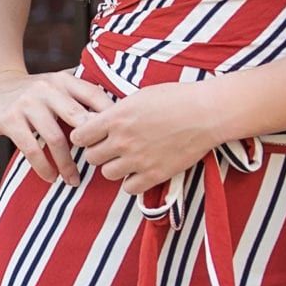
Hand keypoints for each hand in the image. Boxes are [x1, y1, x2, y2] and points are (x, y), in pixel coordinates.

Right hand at [0, 66, 115, 187]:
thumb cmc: (33, 93)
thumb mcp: (56, 85)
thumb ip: (80, 94)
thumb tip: (118, 112)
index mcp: (64, 81)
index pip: (94, 96)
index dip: (111, 116)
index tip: (123, 138)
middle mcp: (48, 89)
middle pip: (78, 117)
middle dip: (93, 143)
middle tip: (104, 164)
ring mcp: (28, 104)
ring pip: (55, 138)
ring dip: (67, 164)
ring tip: (74, 180)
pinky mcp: (11, 119)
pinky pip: (31, 148)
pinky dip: (44, 167)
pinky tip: (51, 178)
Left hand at [70, 78, 223, 197]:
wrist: (206, 113)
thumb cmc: (176, 98)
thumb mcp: (139, 96)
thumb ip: (117, 112)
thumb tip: (101, 121)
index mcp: (116, 117)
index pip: (80, 136)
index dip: (84, 137)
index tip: (92, 136)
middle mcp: (122, 140)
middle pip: (92, 157)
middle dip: (99, 152)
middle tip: (111, 148)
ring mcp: (138, 160)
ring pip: (107, 174)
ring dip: (115, 167)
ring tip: (127, 159)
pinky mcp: (154, 174)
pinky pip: (129, 188)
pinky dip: (132, 181)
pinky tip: (140, 171)